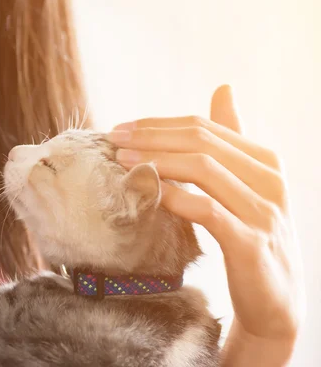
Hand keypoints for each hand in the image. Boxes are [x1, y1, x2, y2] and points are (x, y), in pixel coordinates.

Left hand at [108, 85, 303, 363]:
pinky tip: (150, 192)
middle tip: (114, 139)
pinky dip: (176, 197)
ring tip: (122, 161)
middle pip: (202, 142)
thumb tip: (224, 87)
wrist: (274, 300)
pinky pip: (208, 211)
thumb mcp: (243, 184)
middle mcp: (270, 179)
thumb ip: (230, 142)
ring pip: (204, 169)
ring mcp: (264, 211)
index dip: (157, 125)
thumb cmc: (249, 235)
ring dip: (157, 161)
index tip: (121, 129)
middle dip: (151, 137)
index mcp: (265, 160)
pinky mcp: (252, 243)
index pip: (204, 127)